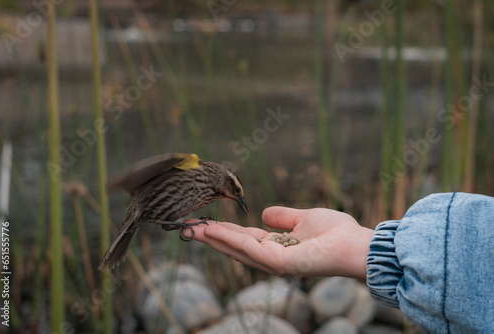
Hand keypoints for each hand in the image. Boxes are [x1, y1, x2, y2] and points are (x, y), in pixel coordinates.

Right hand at [185, 206, 373, 279]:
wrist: (356, 244)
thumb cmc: (336, 233)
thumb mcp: (303, 219)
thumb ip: (283, 217)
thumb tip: (264, 213)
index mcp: (276, 248)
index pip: (243, 239)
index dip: (222, 231)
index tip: (203, 222)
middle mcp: (271, 258)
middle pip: (233, 247)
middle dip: (210, 237)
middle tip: (186, 227)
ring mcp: (274, 263)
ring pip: (236, 249)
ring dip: (213, 238)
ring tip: (191, 228)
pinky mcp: (280, 264)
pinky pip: (250, 248)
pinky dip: (229, 239)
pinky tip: (213, 230)